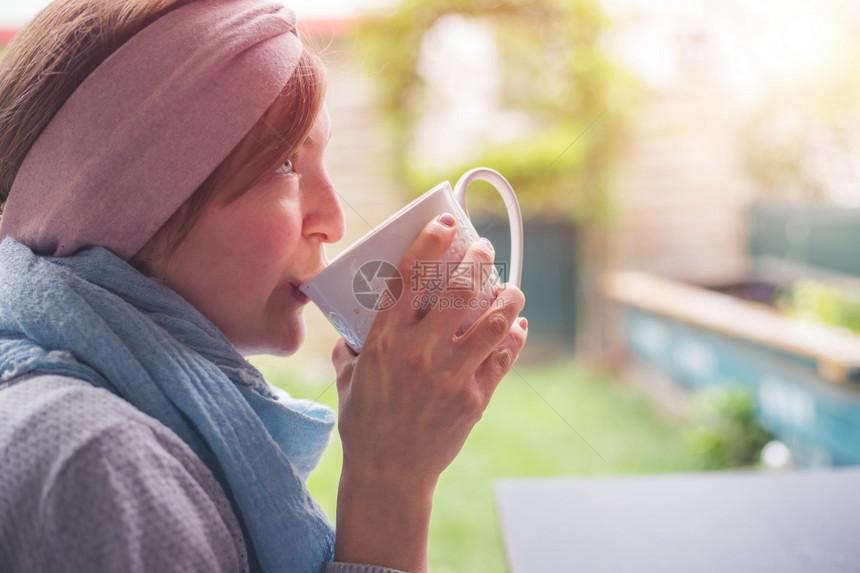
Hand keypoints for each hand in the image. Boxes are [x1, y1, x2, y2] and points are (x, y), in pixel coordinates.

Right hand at [331, 213, 526, 570]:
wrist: (389, 474)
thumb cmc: (364, 422)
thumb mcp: (348, 378)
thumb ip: (351, 347)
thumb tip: (353, 325)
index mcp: (383, 340)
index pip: (409, 276)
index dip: (431, 241)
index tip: (447, 222)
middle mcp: (418, 352)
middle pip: (457, 290)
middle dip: (476, 259)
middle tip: (483, 248)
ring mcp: (450, 375)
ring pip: (492, 321)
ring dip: (507, 297)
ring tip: (510, 287)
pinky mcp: (474, 398)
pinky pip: (503, 357)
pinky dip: (514, 337)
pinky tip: (517, 326)